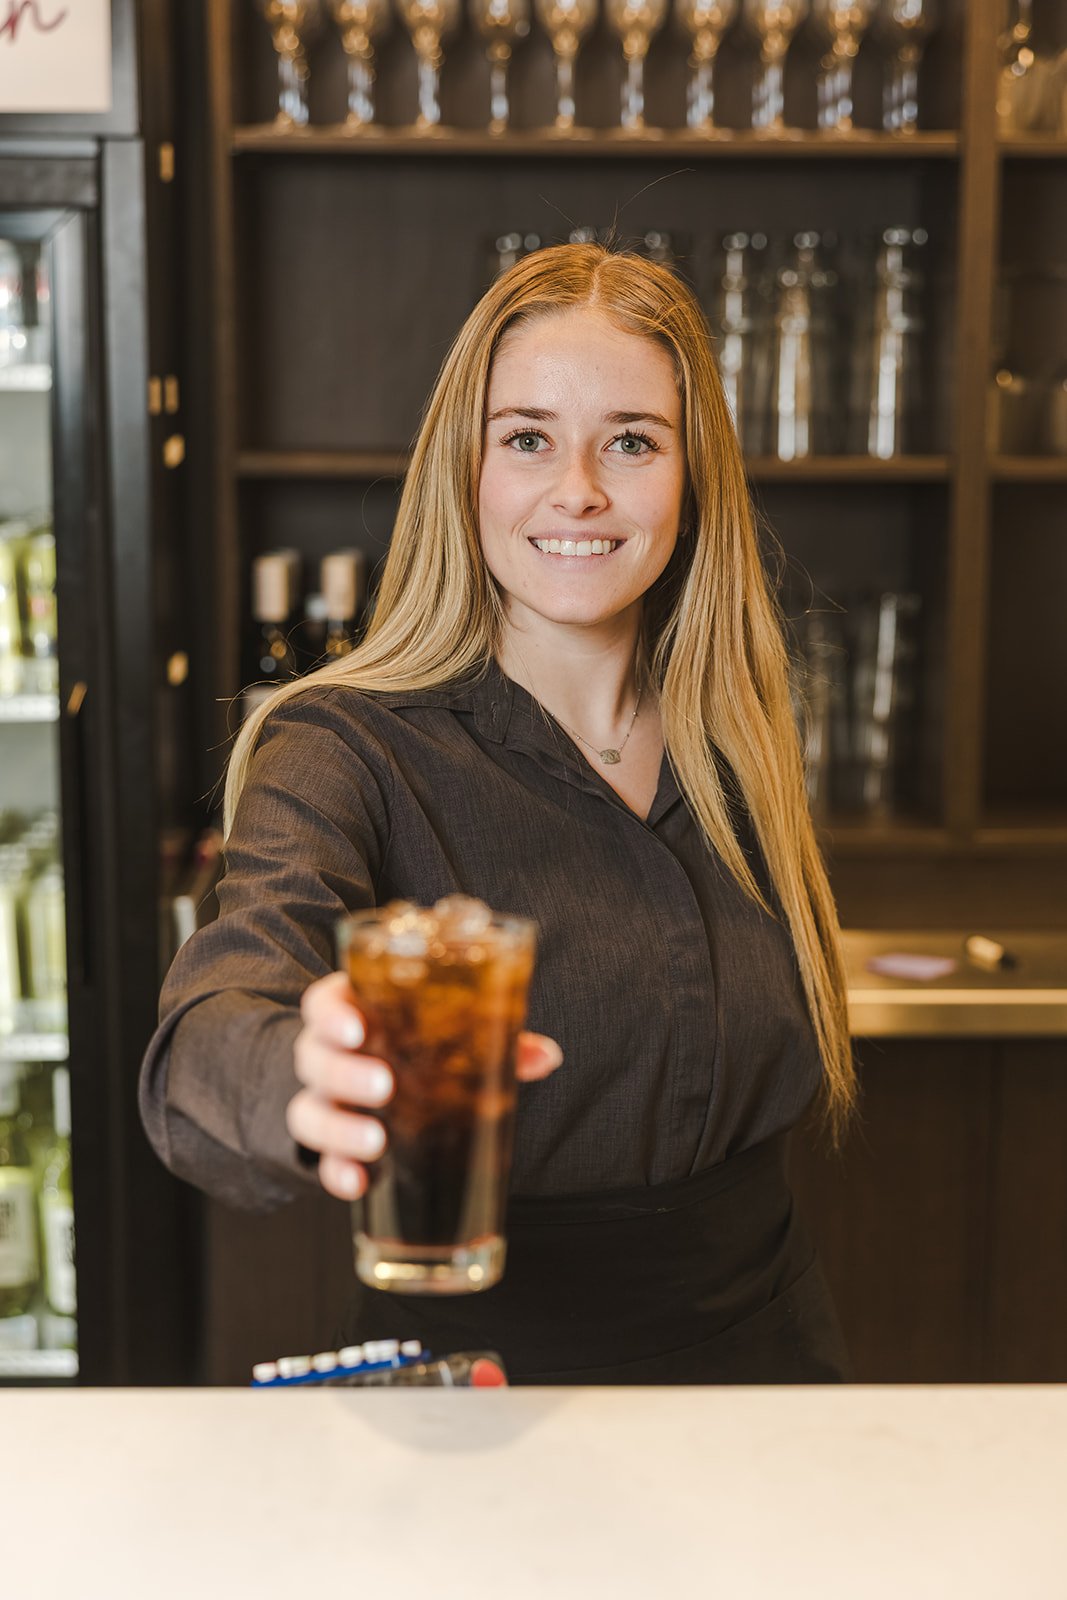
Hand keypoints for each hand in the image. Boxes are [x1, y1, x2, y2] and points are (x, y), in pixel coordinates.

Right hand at [287, 970, 563, 1201]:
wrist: (372, 1081)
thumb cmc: (415, 1047)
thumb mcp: (444, 1036)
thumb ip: (489, 1038)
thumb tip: (546, 1055)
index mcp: (352, 1013)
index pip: (323, 1003)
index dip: (331, 1014)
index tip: (358, 1029)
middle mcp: (327, 1055)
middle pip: (313, 1057)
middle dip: (344, 1073)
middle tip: (385, 1085)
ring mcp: (323, 1100)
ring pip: (308, 1111)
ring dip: (339, 1127)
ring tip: (377, 1142)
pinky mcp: (328, 1145)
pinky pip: (320, 1161)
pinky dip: (337, 1173)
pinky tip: (360, 1184)